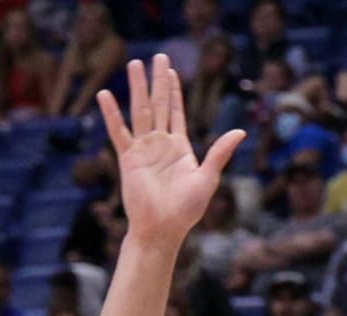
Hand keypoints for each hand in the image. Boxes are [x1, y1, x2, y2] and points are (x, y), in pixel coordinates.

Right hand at [97, 55, 245, 243]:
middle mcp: (161, 144)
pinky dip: (112, 114)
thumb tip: (240, 131)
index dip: (174, 91)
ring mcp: (143, 149)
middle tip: (157, 56)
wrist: (163, 228)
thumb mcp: (208, 177)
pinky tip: (106, 95)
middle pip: (159, 105)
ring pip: (140, 111)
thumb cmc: (187, 209)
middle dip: (158, 81)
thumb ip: (220, 152)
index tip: (171, 71)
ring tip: (134, 64)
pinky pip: (119, 132)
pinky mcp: (128, 158)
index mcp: (180, 148)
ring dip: (137, 88)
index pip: (176, 112)